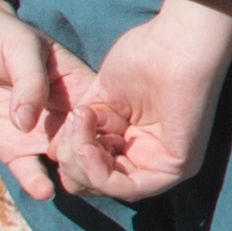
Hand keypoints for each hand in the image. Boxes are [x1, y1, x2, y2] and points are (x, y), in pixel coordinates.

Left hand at [0, 2, 86, 203]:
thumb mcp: (18, 47)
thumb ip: (28, 81)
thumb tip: (26, 123)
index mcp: (77, 85)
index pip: (101, 113)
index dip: (107, 128)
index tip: (104, 140)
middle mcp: (65, 114)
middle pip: (89, 144)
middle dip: (91, 158)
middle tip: (85, 165)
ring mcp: (39, 133)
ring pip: (65, 162)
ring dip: (71, 174)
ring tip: (68, 179)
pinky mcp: (12, 147)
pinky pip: (29, 170)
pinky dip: (37, 182)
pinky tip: (43, 191)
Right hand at [60, 0, 231, 201]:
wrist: (176, 42)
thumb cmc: (143, 57)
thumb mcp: (99, 101)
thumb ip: (80, 131)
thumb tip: (55, 155)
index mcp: (133, 140)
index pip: (91, 167)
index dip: (71, 150)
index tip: (74, 117)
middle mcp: (149, 157)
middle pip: (94, 182)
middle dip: (73, 157)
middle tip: (78, 121)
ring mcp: (163, 165)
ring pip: (107, 187)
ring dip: (82, 160)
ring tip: (84, 124)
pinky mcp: (174, 168)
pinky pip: (128, 188)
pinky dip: (98, 171)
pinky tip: (90, 145)